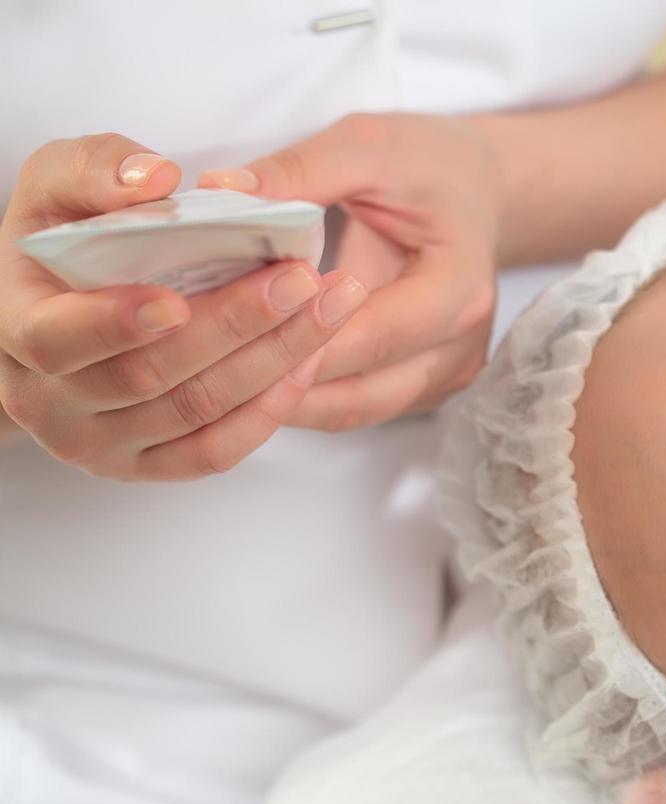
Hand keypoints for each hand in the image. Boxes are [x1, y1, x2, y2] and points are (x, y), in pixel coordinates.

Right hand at [0, 133, 366, 479]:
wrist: (61, 312)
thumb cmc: (65, 241)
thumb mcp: (60, 184)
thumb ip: (96, 170)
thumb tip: (155, 180)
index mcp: (17, 327)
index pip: (59, 339)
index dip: (117, 324)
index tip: (177, 300)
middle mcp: (50, 401)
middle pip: (151, 377)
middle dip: (235, 326)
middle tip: (301, 278)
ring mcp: (100, 444)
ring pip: (197, 412)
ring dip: (273, 360)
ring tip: (328, 306)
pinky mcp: (150, 466)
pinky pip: (216, 452)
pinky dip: (269, 409)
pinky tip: (308, 359)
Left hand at [200, 112, 500, 430]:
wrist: (480, 192)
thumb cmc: (430, 165)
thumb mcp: (369, 146)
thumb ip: (300, 171)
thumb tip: (220, 192)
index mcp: (459, 286)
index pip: (374, 335)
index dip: (300, 341)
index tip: (227, 331)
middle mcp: (460, 344)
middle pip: (362, 391)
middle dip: (280, 384)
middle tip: (200, 367)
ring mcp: (446, 374)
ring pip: (354, 410)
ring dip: (285, 401)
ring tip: (215, 375)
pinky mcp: (424, 385)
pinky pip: (356, 404)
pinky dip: (304, 394)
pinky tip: (252, 370)